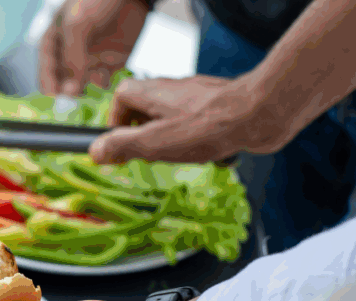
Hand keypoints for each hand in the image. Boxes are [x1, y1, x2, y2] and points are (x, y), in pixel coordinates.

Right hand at [38, 0, 149, 94]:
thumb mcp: (77, 23)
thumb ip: (71, 57)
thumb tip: (70, 90)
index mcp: (55, 39)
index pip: (46, 67)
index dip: (47, 84)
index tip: (52, 100)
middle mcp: (71, 51)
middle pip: (63, 80)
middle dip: (65, 93)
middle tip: (70, 105)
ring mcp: (92, 57)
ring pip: (83, 84)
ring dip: (84, 91)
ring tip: (90, 88)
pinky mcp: (112, 61)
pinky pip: (103, 80)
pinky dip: (102, 85)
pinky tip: (104, 81)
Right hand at [88, 75, 290, 163]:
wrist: (260, 114)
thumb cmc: (206, 128)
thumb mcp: (154, 143)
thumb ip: (122, 146)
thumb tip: (95, 152)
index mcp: (151, 92)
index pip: (121, 98)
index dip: (116, 122)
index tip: (120, 145)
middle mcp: (172, 89)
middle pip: (146, 109)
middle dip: (146, 136)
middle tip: (152, 156)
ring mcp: (196, 96)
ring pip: (173, 119)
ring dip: (174, 142)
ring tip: (184, 157)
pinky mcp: (218, 105)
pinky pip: (199, 124)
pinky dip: (200, 141)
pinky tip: (212, 154)